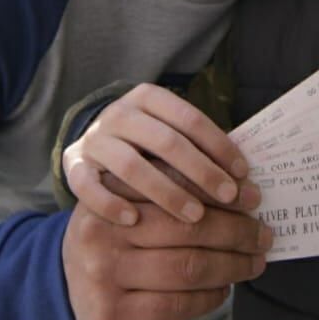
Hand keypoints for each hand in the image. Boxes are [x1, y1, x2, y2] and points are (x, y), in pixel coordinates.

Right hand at [62, 200, 271, 319]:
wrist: (70, 296)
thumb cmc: (115, 241)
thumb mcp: (128, 205)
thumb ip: (169, 188)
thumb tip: (239, 187)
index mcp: (107, 194)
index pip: (173, 183)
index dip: (217, 188)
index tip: (251, 195)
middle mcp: (100, 232)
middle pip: (186, 225)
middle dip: (236, 230)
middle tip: (263, 232)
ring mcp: (104, 275)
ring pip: (188, 267)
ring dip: (232, 265)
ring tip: (255, 261)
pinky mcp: (115, 314)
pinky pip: (178, 304)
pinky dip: (211, 296)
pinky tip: (225, 288)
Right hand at [63, 83, 252, 225]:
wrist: (90, 153)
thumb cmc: (145, 149)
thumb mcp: (168, 137)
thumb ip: (198, 149)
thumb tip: (245, 178)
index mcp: (148, 98)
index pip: (190, 118)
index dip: (219, 145)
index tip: (242, 172)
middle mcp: (119, 114)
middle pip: (166, 142)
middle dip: (202, 172)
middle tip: (230, 197)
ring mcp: (95, 139)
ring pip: (131, 165)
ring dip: (167, 192)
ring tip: (196, 216)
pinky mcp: (73, 165)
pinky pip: (88, 185)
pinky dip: (110, 202)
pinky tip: (133, 220)